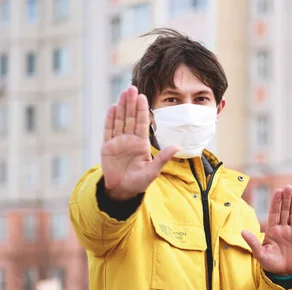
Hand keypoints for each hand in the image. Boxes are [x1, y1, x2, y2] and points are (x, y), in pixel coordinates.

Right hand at [101, 86, 177, 200]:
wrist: (122, 190)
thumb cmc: (139, 182)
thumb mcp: (152, 171)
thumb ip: (162, 158)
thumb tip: (177, 147)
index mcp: (141, 144)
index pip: (142, 123)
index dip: (141, 110)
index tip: (142, 97)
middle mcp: (130, 139)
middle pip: (130, 118)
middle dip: (131, 103)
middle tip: (131, 88)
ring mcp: (118, 141)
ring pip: (120, 120)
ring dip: (121, 106)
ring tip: (123, 92)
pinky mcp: (107, 146)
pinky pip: (108, 130)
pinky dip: (110, 119)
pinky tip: (112, 107)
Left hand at [242, 185, 291, 276]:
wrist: (284, 273)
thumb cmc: (270, 264)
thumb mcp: (260, 254)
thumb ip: (253, 242)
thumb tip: (242, 232)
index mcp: (272, 231)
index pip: (274, 213)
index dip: (276, 203)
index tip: (277, 191)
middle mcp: (282, 229)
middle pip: (285, 211)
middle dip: (286, 199)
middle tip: (288, 187)